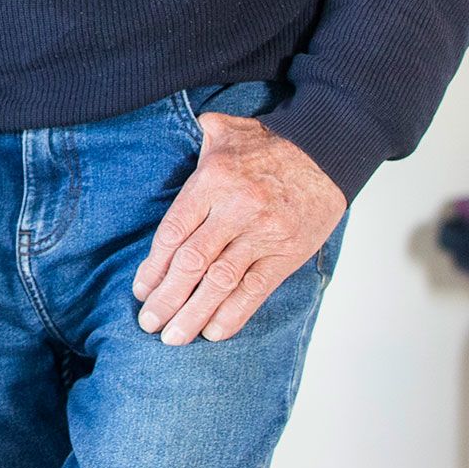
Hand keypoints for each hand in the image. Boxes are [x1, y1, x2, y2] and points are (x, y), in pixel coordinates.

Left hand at [132, 114, 344, 344]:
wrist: (327, 152)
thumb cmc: (269, 145)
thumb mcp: (227, 130)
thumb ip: (197, 138)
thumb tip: (175, 130)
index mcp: (212, 182)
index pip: (173, 232)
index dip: (153, 266)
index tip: (141, 290)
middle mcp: (235, 210)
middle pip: (192, 262)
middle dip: (166, 298)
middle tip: (148, 322)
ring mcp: (263, 234)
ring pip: (220, 282)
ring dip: (193, 314)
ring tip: (173, 337)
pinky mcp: (287, 253)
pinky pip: (256, 290)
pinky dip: (233, 314)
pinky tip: (213, 333)